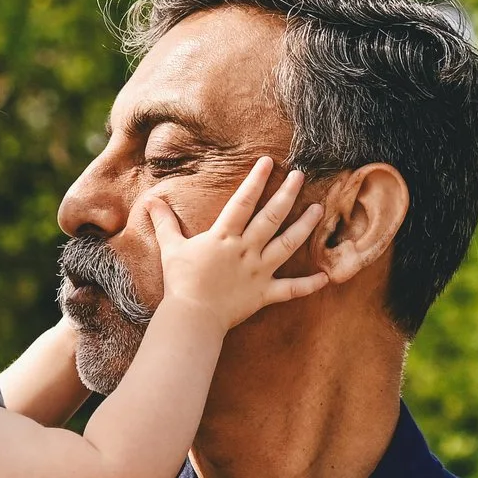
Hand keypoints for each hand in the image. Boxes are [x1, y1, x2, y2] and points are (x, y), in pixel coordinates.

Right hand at [147, 158, 330, 331]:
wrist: (192, 316)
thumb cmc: (180, 282)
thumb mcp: (171, 248)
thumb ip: (165, 223)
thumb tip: (151, 200)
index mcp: (224, 236)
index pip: (243, 201)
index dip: (256, 180)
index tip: (268, 162)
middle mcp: (246, 250)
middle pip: (271, 217)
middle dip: (287, 194)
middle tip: (301, 176)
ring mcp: (258, 272)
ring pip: (287, 245)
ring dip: (304, 227)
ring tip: (319, 210)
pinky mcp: (264, 294)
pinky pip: (291, 290)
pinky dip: (308, 285)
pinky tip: (326, 277)